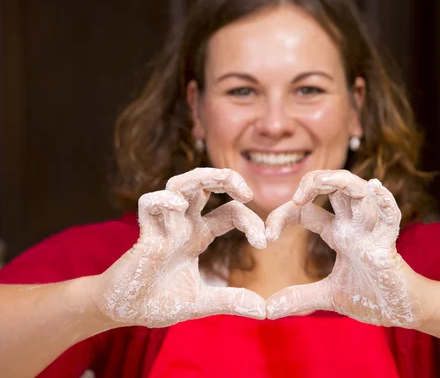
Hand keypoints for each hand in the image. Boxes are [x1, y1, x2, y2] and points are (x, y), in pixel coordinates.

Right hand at [93, 168, 266, 327]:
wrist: (125, 313)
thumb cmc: (159, 301)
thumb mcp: (202, 302)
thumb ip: (231, 302)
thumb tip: (264, 311)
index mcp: (199, 235)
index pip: (230, 212)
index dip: (250, 221)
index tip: (263, 242)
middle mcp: (184, 224)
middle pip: (205, 184)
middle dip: (227, 178)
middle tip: (248, 193)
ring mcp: (164, 226)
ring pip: (180, 184)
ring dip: (201, 177)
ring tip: (222, 181)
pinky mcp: (144, 234)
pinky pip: (149, 204)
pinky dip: (163, 200)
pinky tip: (177, 206)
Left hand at [265, 170, 427, 327]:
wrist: (402, 312)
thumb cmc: (370, 297)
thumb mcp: (328, 296)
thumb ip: (299, 298)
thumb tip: (268, 311)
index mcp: (339, 233)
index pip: (307, 211)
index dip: (284, 215)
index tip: (266, 236)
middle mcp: (354, 226)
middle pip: (335, 187)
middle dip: (314, 181)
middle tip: (296, 196)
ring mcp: (371, 232)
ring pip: (359, 193)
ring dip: (340, 182)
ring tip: (321, 181)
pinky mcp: (387, 246)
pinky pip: (389, 219)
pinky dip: (384, 202)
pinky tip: (375, 188)